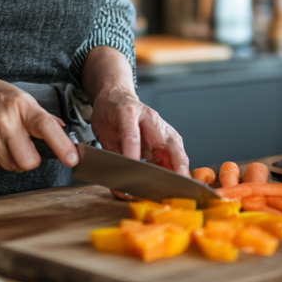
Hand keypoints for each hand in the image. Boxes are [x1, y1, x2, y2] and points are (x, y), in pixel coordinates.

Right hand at [0, 69, 78, 172]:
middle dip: (32, 160)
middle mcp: (5, 120)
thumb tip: (62, 129)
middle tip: (28, 148)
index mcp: (21, 105)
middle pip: (28, 160)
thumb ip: (41, 116)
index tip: (72, 158)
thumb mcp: (20, 96)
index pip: (45, 126)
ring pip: (12, 166)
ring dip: (15, 160)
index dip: (61, 144)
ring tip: (8, 141)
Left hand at [83, 47, 188, 173]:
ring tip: (180, 185)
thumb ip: (111, 156)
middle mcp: (149, 118)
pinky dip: (178, 167)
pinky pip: (177, 151)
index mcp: (128, 112)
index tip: (132, 175)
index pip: (132, 136)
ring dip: (180, 167)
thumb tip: (119, 185)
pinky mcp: (168, 134)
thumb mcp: (101, 131)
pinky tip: (177, 180)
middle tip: (176, 180)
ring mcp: (162, 125)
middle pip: (166, 141)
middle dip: (174, 162)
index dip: (133, 156)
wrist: (119, 96)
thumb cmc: (109, 113)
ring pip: (176, 147)